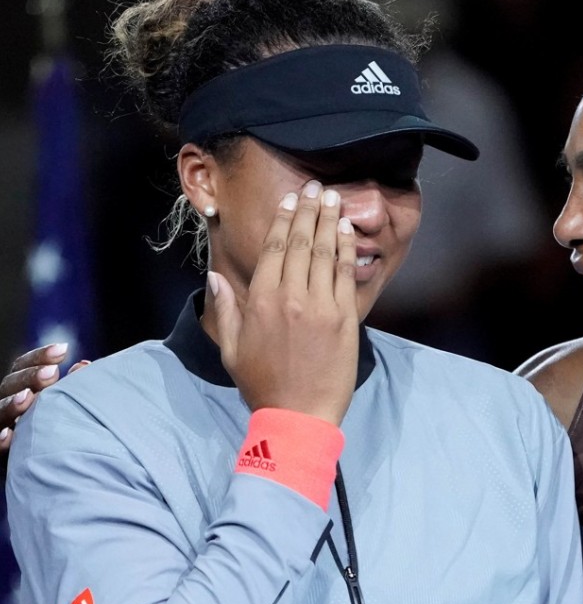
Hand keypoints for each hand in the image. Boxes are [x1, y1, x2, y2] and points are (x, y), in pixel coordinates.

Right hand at [0, 343, 89, 452]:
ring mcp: (2, 428)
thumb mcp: (65, 407)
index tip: (63, 350)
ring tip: (27, 398)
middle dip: (30, 377)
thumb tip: (83, 366)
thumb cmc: (63, 432)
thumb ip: (72, 388)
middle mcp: (9, 407)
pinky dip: (0, 439)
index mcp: (23, 391)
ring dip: (11, 405)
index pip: (24, 368)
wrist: (54, 473)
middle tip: (52, 373)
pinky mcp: (1, 453)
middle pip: (10, 385)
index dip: (39, 357)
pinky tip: (8, 435)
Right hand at [209, 181, 359, 425]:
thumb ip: (224, 309)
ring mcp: (320, 306)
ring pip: (324, 253)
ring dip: (329, 221)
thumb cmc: (262, 384)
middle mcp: (290, 297)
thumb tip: (214, 276)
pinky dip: (346, 249)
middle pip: (299, 242)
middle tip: (316, 187)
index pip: (272, 249)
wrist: (298, 415)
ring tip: (333, 198)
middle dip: (308, 211)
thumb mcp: (231, 349)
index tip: (289, 201)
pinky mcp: (344, 318)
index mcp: (259, 301)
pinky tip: (347, 231)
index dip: (281, 221)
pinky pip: (344, 274)